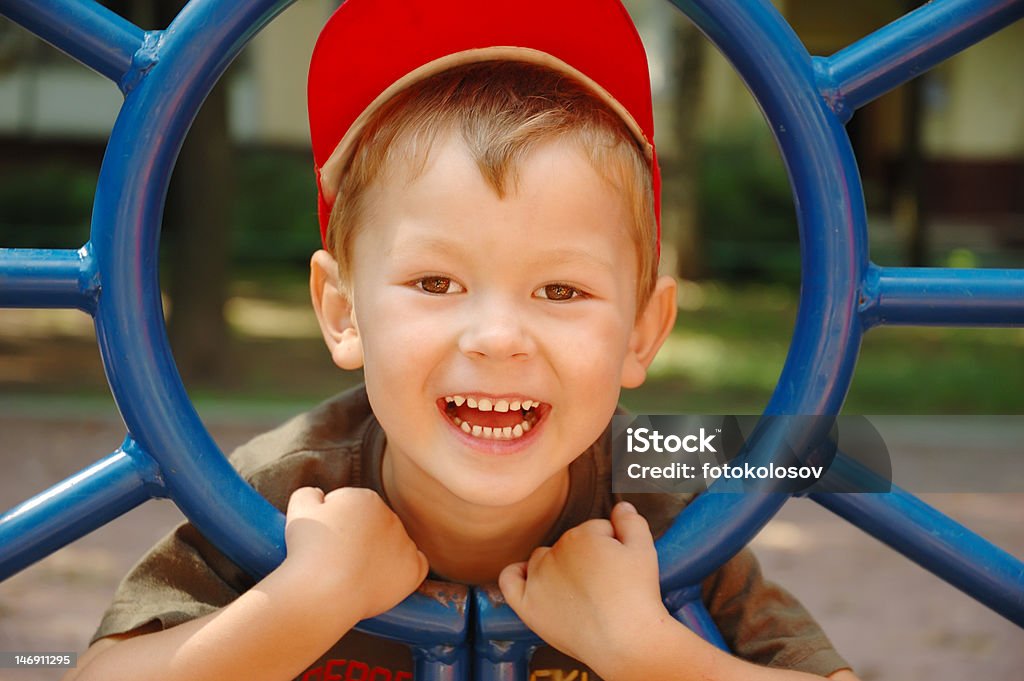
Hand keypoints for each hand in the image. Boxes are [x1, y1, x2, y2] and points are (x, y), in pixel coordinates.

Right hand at [281, 486, 428, 621]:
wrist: (324, 590)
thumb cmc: (309, 550)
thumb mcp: (299, 508)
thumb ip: (310, 493)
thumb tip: (321, 496)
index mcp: (366, 498)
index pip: (351, 511)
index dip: (334, 528)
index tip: (323, 544)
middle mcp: (391, 516)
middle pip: (373, 528)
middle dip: (358, 540)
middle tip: (336, 561)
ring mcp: (405, 543)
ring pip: (391, 547)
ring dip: (377, 556)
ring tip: (352, 575)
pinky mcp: (413, 570)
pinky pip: (414, 566)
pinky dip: (401, 572)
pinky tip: (383, 579)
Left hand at [498, 502, 670, 670]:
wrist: (625, 641)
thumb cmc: (637, 597)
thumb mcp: (644, 550)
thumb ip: (632, 522)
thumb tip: (621, 506)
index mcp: (582, 536)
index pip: (597, 530)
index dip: (613, 547)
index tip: (620, 568)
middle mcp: (555, 552)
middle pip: (570, 545)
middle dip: (587, 558)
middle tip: (606, 584)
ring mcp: (538, 578)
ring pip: (542, 559)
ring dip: (556, 567)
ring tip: (578, 590)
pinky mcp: (527, 604)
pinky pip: (509, 580)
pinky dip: (517, 575)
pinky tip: (528, 578)